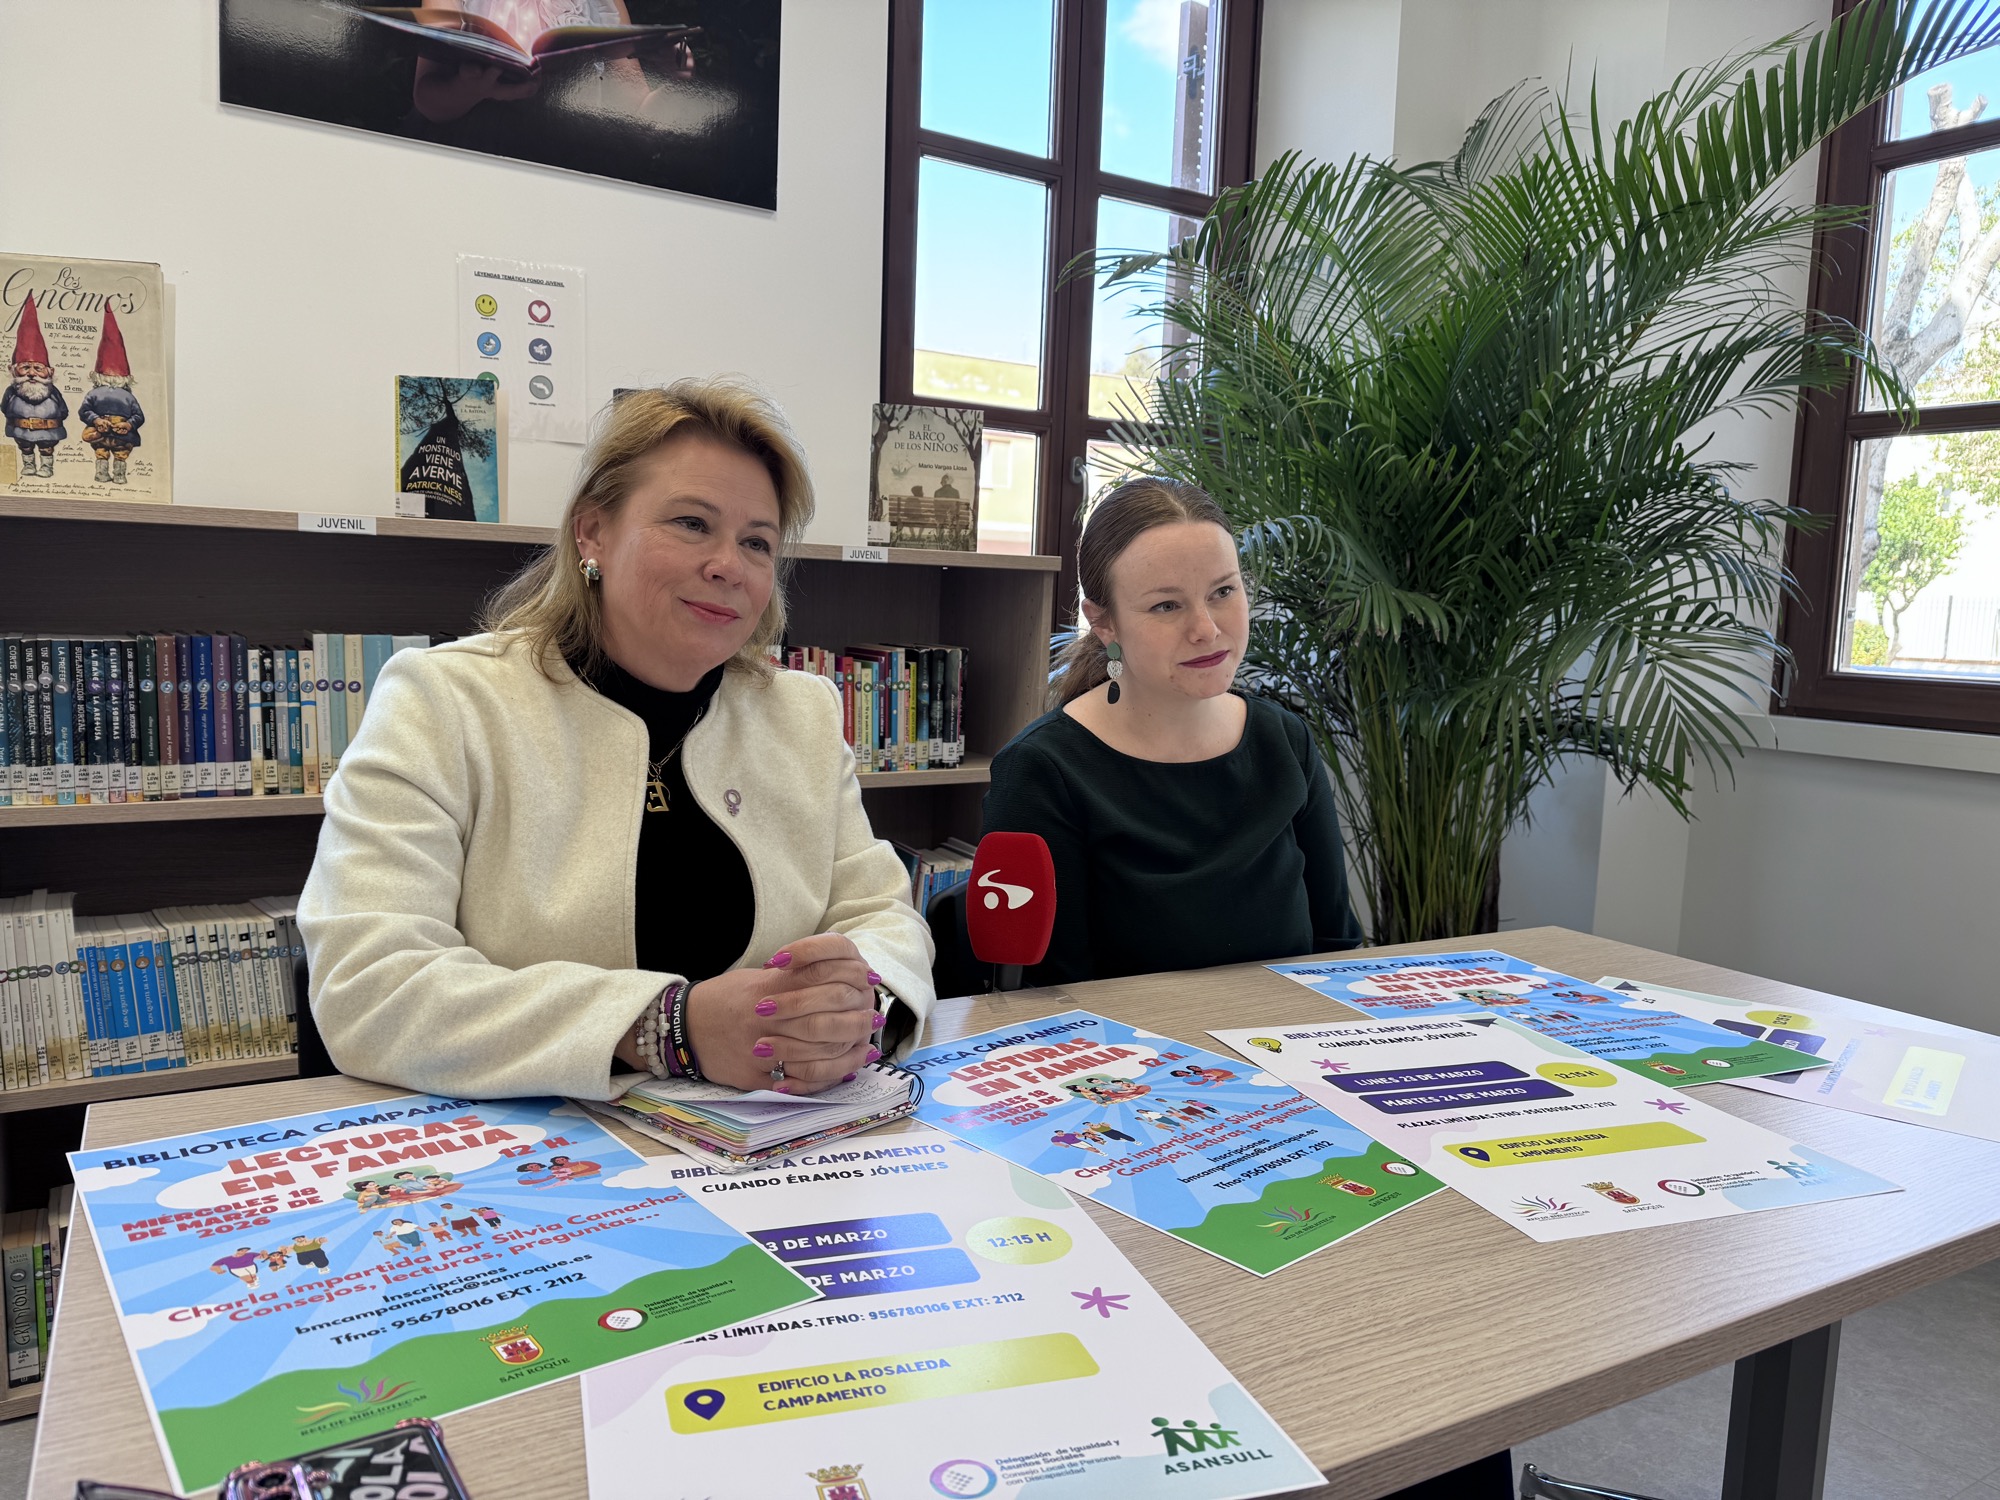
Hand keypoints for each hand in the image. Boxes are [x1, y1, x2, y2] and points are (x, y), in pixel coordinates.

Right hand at [686, 933, 881, 1094]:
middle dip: (855, 1022)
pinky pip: (798, 1082)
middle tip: (875, 1020)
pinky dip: (824, 1079)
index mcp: (767, 989)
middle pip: (824, 1022)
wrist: (683, 1027)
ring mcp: (760, 1051)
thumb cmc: (723, 999)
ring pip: (816, 1055)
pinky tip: (843, 1073)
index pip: (818, 983)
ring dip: (847, 1052)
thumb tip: (835, 982)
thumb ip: (792, 980)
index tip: (869, 983)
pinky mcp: (755, 1078)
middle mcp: (765, 1020)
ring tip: (867, 1048)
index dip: (848, 984)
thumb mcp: (756, 979)